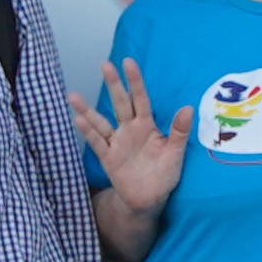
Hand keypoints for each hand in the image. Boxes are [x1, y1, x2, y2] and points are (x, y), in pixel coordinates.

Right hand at [85, 60, 191, 212]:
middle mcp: (129, 130)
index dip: (135, 82)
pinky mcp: (108, 158)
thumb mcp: (176, 153)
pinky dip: (87, 132)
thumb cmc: (165, 173)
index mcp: (147, 125)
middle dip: (113, 85)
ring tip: (73, 95)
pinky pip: (97, 143)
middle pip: (120, 104)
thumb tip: (188, 108)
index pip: (141, 99)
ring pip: (100, 122)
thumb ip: (179, 131)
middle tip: (105, 65)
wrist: (151, 198)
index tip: (128, 62)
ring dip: (87, 109)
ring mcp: (117, 143)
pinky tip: (78, 119)